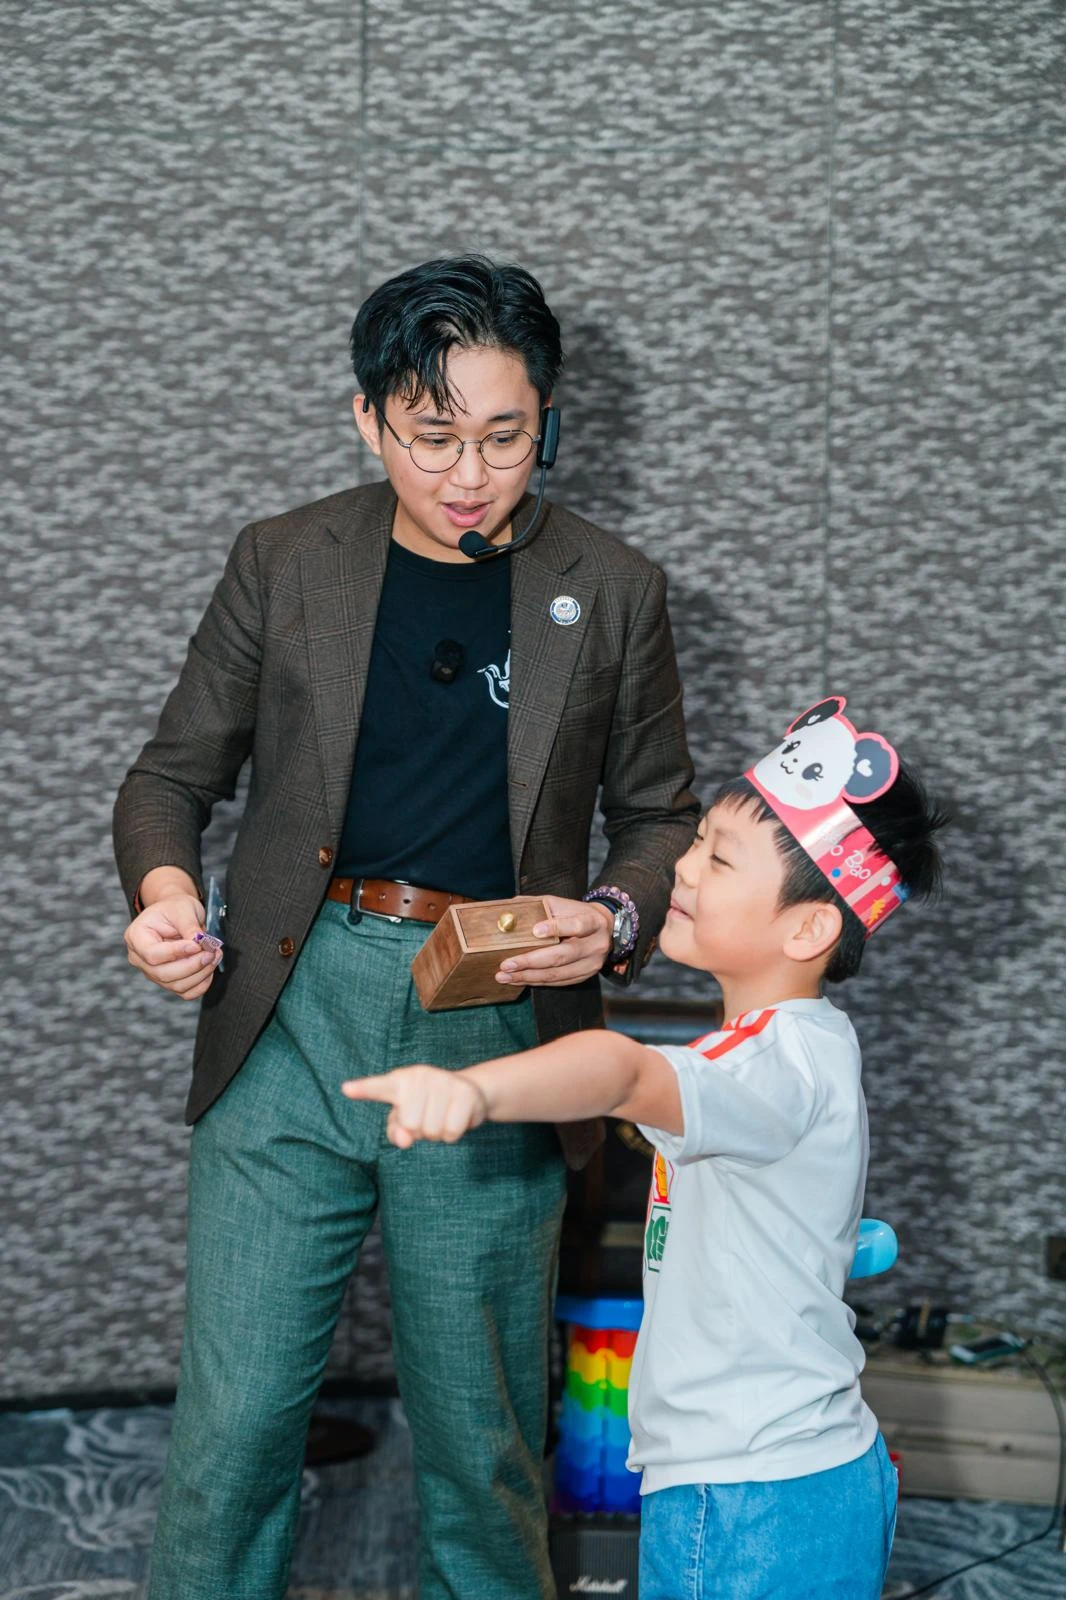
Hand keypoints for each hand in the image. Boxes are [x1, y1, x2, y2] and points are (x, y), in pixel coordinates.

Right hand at [123, 893, 221, 999]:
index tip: (196, 944)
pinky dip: (201, 984)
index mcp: (136, 937)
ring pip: (176, 985)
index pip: (153, 954)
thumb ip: (190, 927)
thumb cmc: (175, 908)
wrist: (176, 913)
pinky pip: (185, 992)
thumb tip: (200, 944)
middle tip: (211, 952)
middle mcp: (140, 959)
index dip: (176, 953)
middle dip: (192, 965)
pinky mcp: (168, 981)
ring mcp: (152, 973)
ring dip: (201, 974)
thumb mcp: (183, 908)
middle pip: (164, 974)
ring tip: (215, 954)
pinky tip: (210, 968)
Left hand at [342, 1066, 488, 1148]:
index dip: (363, 1089)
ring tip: (442, 1116)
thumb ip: (396, 1131)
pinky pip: (451, 1131)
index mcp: (399, 1081)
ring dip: (437, 1133)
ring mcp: (443, 1081)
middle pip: (411, 1125)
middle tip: (429, 1117)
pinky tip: (456, 1117)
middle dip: (420, 1131)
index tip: (346, 1089)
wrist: (468, 1093)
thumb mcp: (405, 1119)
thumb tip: (404, 1139)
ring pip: (431, 1131)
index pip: (378, 1087)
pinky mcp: (464, 1092)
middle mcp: (420, 1075)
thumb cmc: (427, 1108)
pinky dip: (452, 1134)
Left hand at [495, 894, 614, 988]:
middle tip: (507, 964)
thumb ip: (540, 906)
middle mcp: (595, 945)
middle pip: (563, 955)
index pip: (577, 925)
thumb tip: (508, 912)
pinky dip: (536, 981)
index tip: (535, 931)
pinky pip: (557, 982)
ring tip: (504, 976)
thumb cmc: (577, 914)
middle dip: (531, 961)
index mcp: (593, 922)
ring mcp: (591, 964)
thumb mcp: (564, 904)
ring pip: (558, 974)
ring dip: (528, 976)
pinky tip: (518, 979)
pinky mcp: (584, 976)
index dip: (557, 928)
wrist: (604, 929)